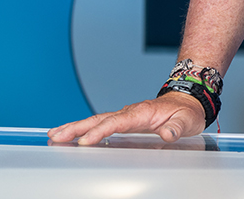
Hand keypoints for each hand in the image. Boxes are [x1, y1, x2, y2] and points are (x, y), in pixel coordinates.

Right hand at [47, 92, 205, 145]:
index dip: (100, 131)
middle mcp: (130, 112)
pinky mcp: (124, 121)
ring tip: (54, 135)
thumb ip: (177, 128)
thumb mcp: (187, 121)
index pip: (117, 122)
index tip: (85, 141)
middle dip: (77, 127)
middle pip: (99, 119)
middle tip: (56, 136)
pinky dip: (84, 129)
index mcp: (142, 112)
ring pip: (96, 120)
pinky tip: (70, 136)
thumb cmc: (187, 112)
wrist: (188, 102)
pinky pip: (100, 124)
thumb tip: (167, 134)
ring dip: (75, 127)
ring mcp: (125, 116)